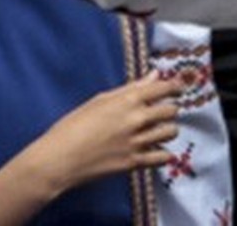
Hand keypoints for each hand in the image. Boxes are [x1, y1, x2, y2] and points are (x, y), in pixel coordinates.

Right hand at [0, 71, 180, 223]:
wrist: (58, 160)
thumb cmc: (73, 125)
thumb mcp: (100, 100)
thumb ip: (132, 87)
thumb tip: (155, 74)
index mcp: (129, 99)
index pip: (165, 87)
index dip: (175, 86)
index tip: (178, 88)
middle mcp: (137, 119)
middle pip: (172, 110)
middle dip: (169, 109)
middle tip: (162, 111)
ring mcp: (137, 142)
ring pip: (170, 132)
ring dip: (167, 130)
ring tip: (158, 130)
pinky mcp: (133, 163)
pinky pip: (162, 157)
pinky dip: (163, 154)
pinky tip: (156, 150)